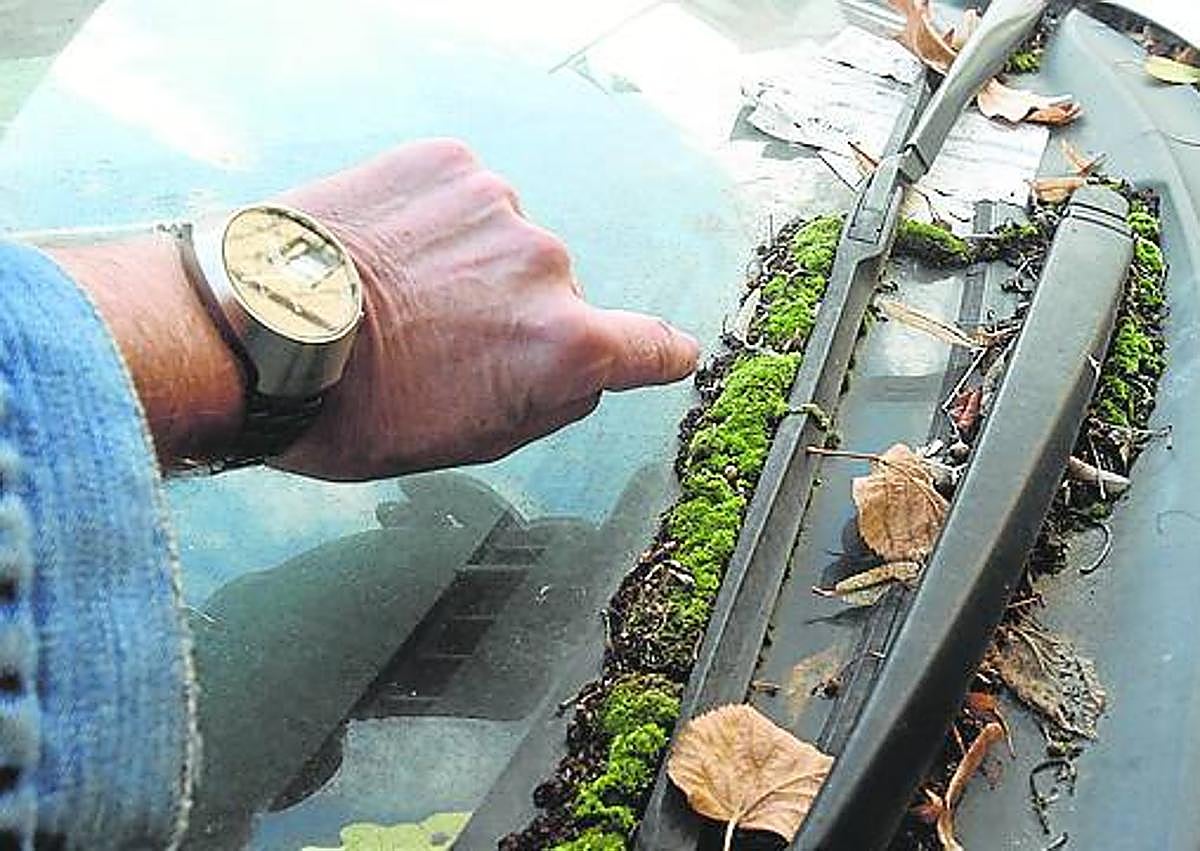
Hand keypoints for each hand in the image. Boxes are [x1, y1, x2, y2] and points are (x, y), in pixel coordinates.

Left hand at [275, 139, 699, 480]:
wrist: (256, 329)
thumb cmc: (356, 407)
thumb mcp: (471, 441)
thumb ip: (549, 401)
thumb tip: (580, 369)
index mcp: (564, 345)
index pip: (650, 345)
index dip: (657, 355)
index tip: (664, 354)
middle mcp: (547, 264)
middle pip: (557, 296)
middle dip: (515, 317)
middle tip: (439, 341)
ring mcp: (498, 205)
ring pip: (507, 245)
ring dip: (473, 265)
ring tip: (400, 293)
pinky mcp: (449, 163)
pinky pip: (466, 200)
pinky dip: (439, 222)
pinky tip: (388, 251)